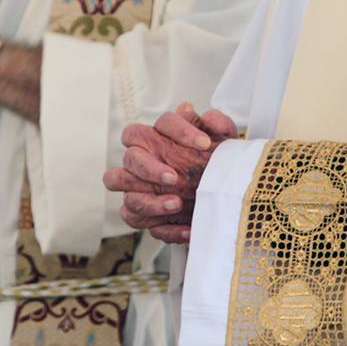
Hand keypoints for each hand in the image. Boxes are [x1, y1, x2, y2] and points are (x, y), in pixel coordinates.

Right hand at [103, 102, 238, 243]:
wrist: (222, 195)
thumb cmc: (215, 163)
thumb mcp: (224, 143)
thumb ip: (219, 125)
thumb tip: (208, 117)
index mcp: (156, 138)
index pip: (155, 125)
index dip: (177, 131)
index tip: (203, 143)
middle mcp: (141, 160)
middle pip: (130, 157)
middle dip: (149, 168)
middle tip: (174, 177)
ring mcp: (136, 187)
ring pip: (122, 188)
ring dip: (148, 200)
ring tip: (177, 203)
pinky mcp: (141, 214)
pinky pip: (135, 219)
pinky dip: (162, 227)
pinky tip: (186, 228)